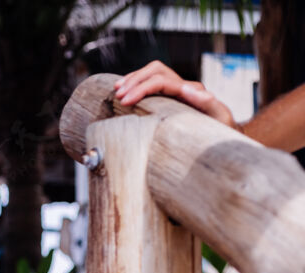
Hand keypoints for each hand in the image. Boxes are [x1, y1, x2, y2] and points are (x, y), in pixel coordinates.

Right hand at [115, 61, 235, 128]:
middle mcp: (183, 86)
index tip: (125, 102)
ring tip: (117, 90)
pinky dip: (137, 83)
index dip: (141, 89)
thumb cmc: (220, 130)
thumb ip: (207, 103)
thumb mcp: (219, 117)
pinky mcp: (171, 96)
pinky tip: (126, 91)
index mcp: (191, 91)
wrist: (223, 135)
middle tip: (119, 96)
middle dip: (135, 80)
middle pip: (155, 70)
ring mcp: (177, 89)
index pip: (161, 81)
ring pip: (152, 72)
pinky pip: (152, 81)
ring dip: (133, 78)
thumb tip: (191, 90)